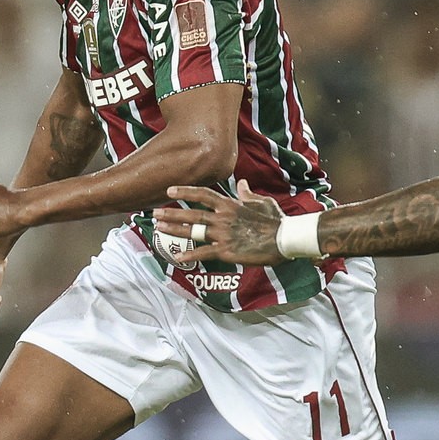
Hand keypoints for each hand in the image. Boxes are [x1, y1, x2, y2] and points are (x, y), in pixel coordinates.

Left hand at [153, 181, 286, 265]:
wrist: (284, 239)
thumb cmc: (276, 220)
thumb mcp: (262, 202)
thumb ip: (247, 193)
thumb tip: (241, 184)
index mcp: (230, 205)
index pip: (202, 194)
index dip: (185, 191)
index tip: (169, 190)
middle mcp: (223, 218)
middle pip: (192, 213)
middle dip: (171, 213)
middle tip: (155, 213)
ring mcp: (223, 234)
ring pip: (194, 230)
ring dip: (175, 229)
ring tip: (159, 227)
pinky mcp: (227, 250)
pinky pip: (204, 252)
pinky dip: (190, 253)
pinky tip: (178, 255)